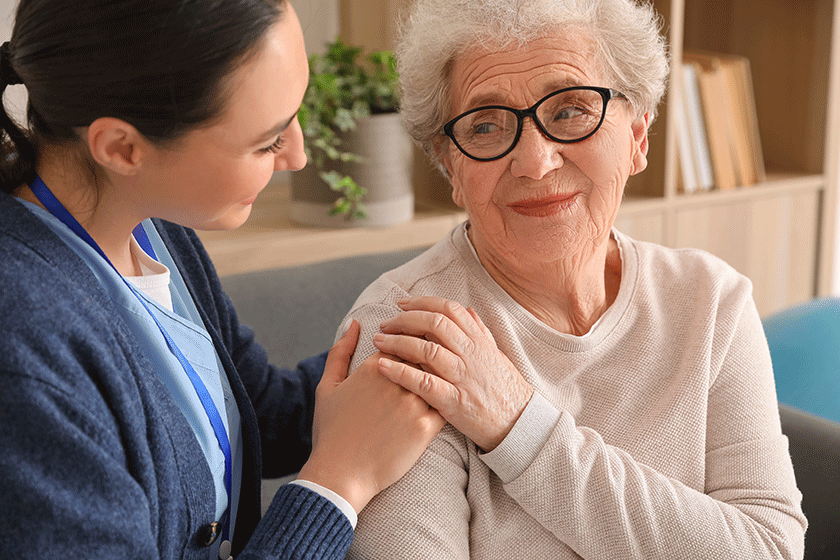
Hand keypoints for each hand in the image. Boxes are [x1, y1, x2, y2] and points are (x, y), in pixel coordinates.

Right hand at [297, 320, 444, 512]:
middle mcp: (395, 381)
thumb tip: (355, 323)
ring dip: (444, 373)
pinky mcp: (425, 428)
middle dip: (431, 352)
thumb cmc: (331, 431)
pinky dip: (449, 398)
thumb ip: (341, 351)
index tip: (415, 343)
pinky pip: (446, 404)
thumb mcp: (327, 386)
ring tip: (446, 375)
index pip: (403, 338)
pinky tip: (449, 399)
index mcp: (372, 367)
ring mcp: (412, 404)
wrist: (341, 474)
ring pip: (439, 375)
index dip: (410, 338)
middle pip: (424, 353)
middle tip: (436, 356)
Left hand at [373, 296, 532, 451]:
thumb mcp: (496, 356)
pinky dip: (402, 373)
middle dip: (405, 320)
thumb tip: (469, 310)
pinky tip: (383, 367)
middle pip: (434, 324)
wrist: (520, 425)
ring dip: (398, 342)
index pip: (449, 309)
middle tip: (384, 324)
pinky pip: (425, 383)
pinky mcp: (454, 402)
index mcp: (479, 341)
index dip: (422, 302)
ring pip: (427, 349)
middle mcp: (471, 355)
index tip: (401, 304)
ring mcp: (463, 377)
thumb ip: (480, 332)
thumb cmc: (505, 390)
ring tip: (378, 341)